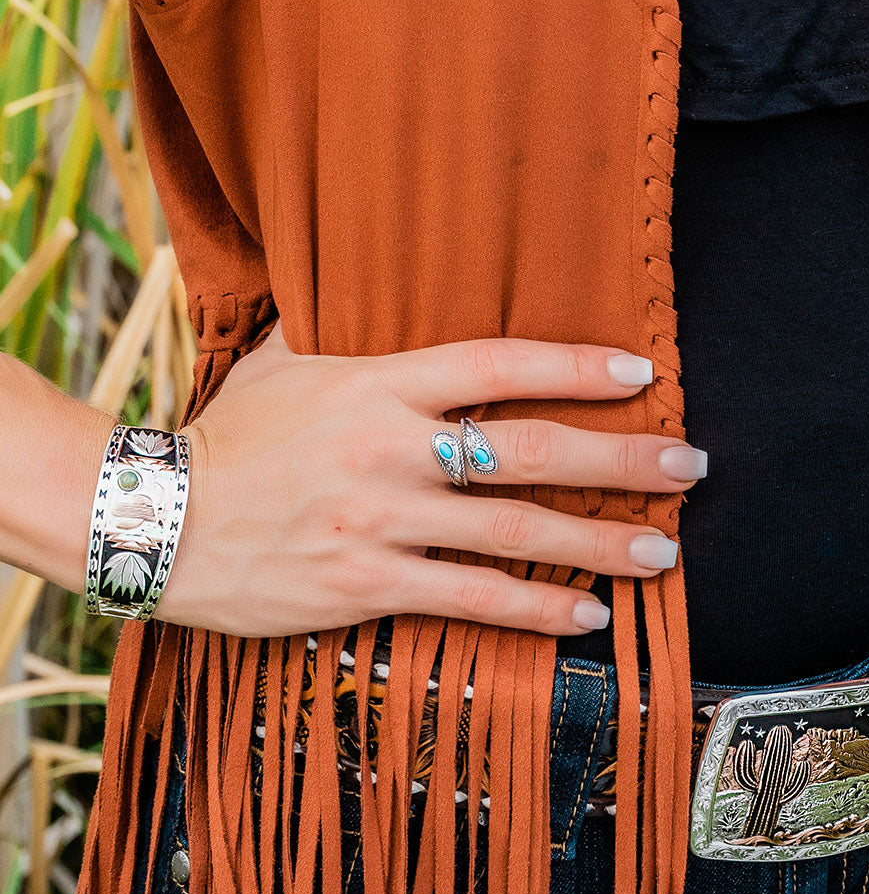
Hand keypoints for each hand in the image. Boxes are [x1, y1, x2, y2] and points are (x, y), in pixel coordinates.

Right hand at [159, 319, 706, 636]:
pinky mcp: (365, 584)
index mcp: (377, 385)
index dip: (576, 368)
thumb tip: (368, 278)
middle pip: (530, 451)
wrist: (154, 521)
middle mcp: (390, 450)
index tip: (642, 377)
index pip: (498, 366)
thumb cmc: (228, 436)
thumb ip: (341, 327)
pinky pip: (470, 598)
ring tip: (663, 552)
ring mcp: (382, 520)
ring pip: (514, 532)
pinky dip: (536, 609)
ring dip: (599, 542)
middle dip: (620, 460)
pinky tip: (589, 616)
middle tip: (688, 467)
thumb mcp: (283, 361)